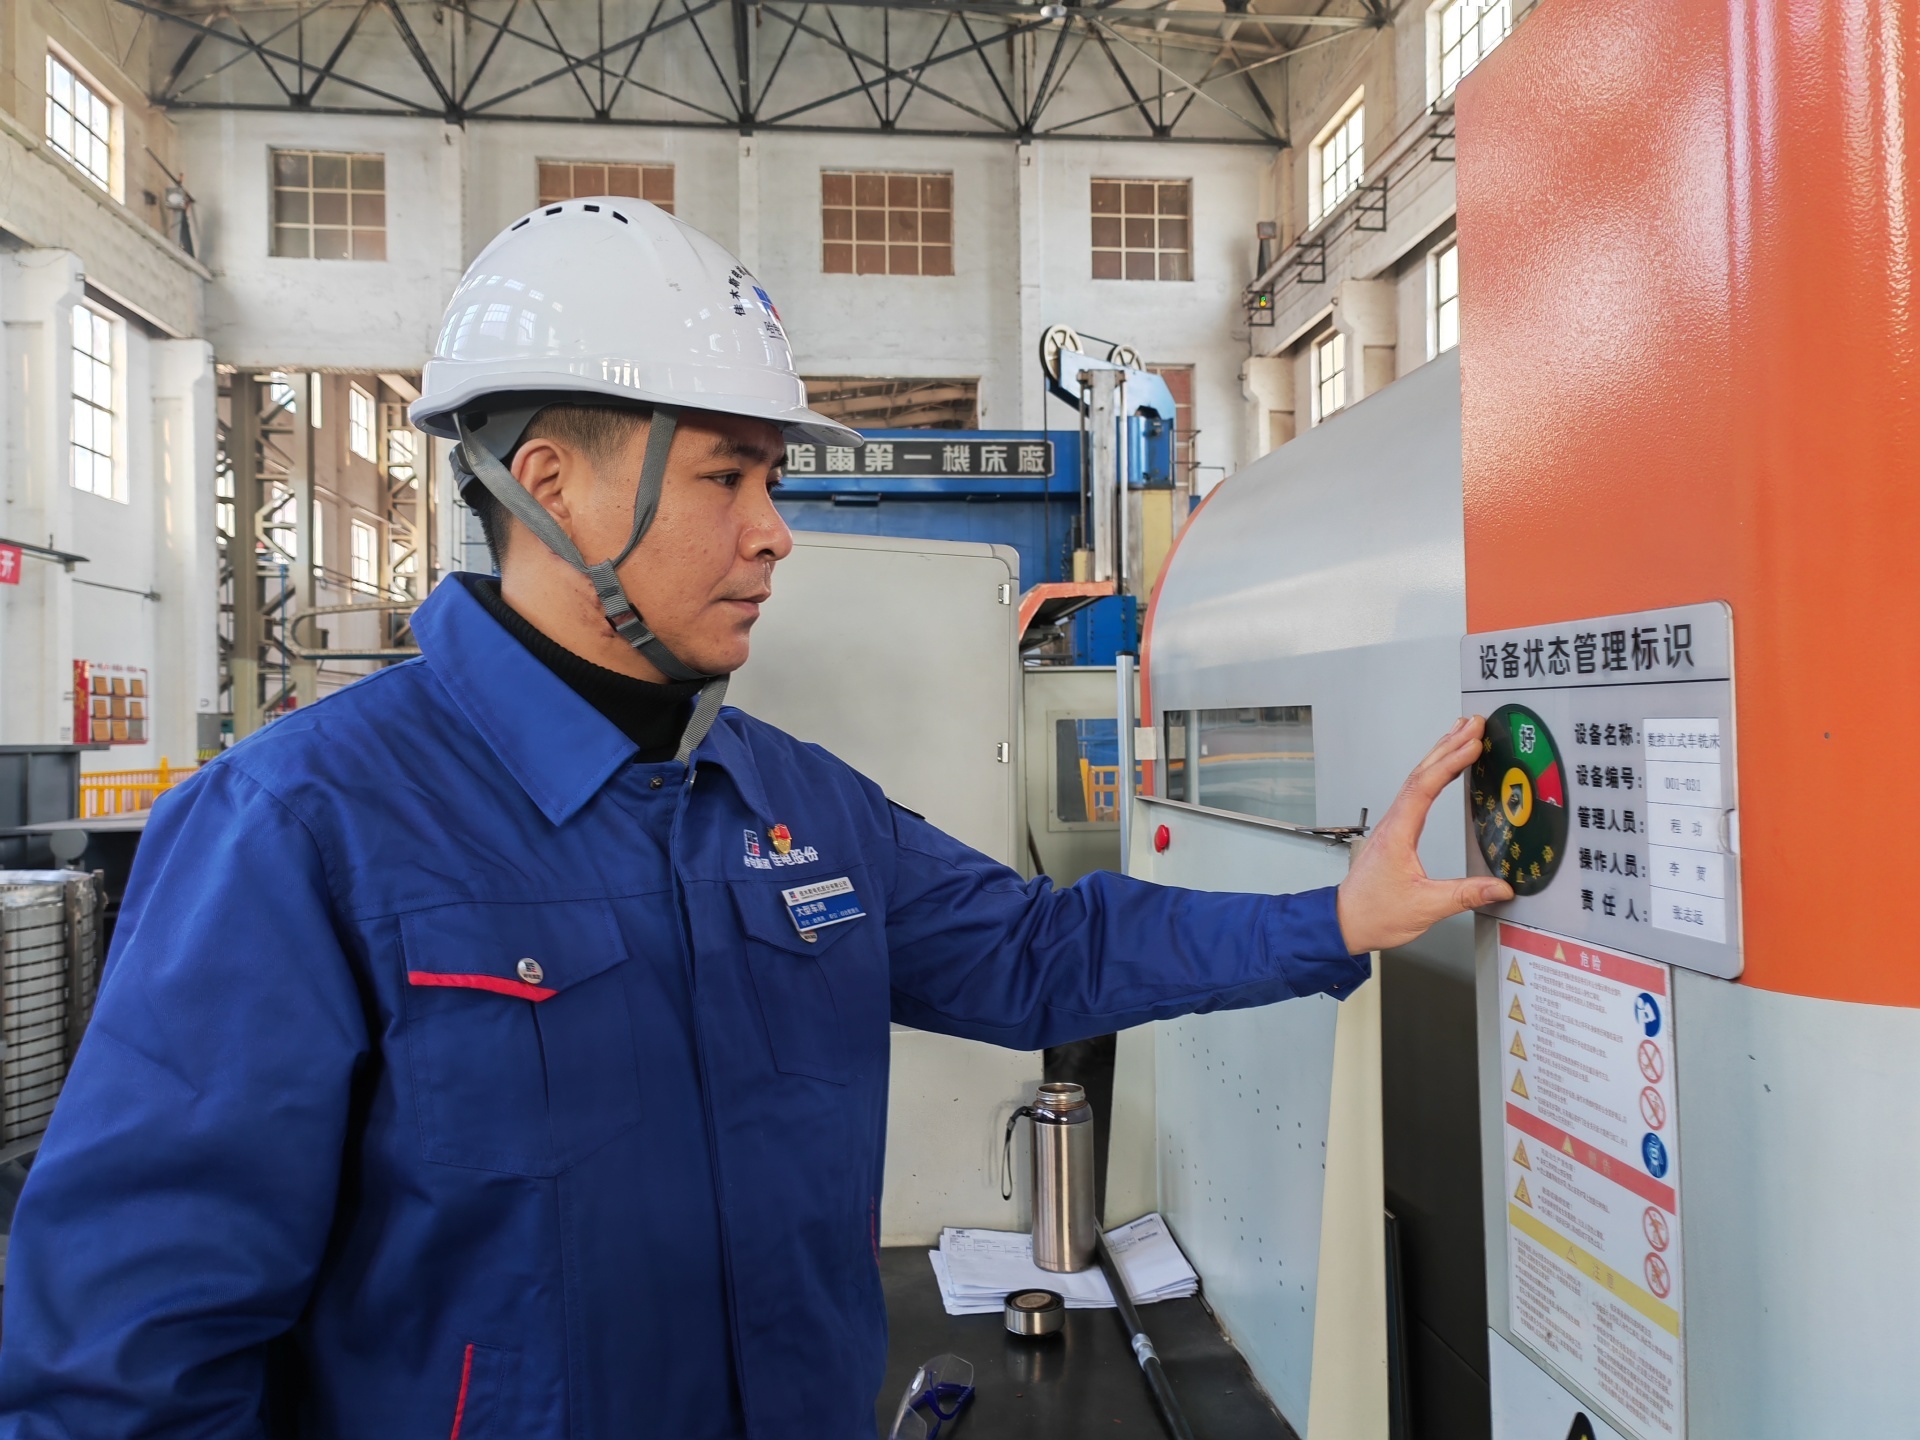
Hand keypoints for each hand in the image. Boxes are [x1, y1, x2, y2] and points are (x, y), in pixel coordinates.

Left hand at [1335, 716, 1513, 953]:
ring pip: (1417, 779)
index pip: (1425, 787)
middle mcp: (1393, 823)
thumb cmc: (1374, 913)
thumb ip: (1464, 895)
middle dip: (1449, 745)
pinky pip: (1416, 792)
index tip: (1473, 743)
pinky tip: (1444, 768)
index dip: (1450, 762)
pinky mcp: (1396, 832)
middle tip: (1474, 723)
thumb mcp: (1424, 908)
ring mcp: (1393, 825)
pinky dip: (1433, 773)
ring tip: (1462, 731)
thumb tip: (1500, 887)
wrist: (1344, 922)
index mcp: (1398, 834)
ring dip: (1440, 754)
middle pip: (1422, 773)